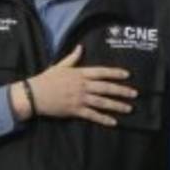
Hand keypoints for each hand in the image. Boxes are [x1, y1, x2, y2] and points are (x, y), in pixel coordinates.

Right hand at [13, 45, 137, 125]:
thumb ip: (72, 58)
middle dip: (122, 90)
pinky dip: (103, 118)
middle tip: (135, 94)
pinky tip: (114, 122)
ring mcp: (79, 98)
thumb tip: (81, 47)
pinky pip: (92, 115)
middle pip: (106, 87)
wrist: (34, 94)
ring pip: (102, 102)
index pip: (101, 72)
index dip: (115, 73)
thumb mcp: (60, 65)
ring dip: (117, 105)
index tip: (127, 74)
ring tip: (129, 108)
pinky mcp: (75, 110)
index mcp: (79, 73)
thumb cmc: (46, 79)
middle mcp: (82, 86)